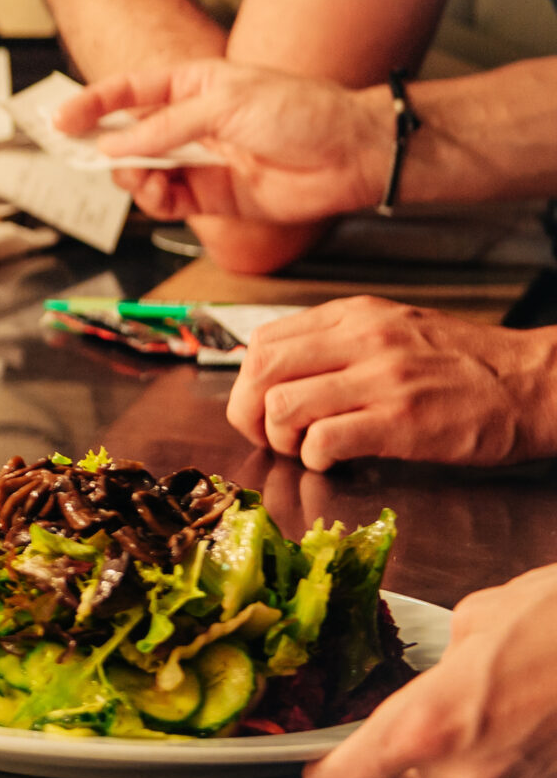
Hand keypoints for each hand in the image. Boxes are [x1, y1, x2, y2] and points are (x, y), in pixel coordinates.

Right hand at [56, 60, 394, 223]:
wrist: (350, 155)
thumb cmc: (303, 111)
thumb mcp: (225, 103)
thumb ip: (165, 126)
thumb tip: (116, 146)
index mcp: (194, 85)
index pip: (129, 91)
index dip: (93, 104)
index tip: (61, 119)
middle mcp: (192, 123)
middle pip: (128, 135)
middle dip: (102, 146)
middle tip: (82, 156)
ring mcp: (200, 160)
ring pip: (141, 172)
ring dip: (130, 176)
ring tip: (137, 176)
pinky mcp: (212, 196)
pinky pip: (166, 201)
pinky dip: (154, 200)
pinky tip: (158, 194)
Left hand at [228, 296, 556, 469]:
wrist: (536, 384)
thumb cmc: (466, 365)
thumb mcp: (395, 330)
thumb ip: (338, 343)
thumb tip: (277, 371)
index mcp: (354, 316)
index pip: (263, 341)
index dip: (248, 382)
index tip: (263, 406)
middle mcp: (362, 339)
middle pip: (260, 371)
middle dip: (248, 413)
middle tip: (272, 436)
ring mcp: (381, 379)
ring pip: (282, 406)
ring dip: (281, 439)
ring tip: (307, 449)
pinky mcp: (401, 422)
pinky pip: (322, 440)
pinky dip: (315, 459)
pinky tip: (336, 461)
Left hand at [305, 564, 556, 777]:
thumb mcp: (475, 620)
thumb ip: (437, 664)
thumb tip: (433, 674)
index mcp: (424, 725)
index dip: (327, 775)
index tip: (322, 765)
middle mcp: (463, 773)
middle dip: (414, 749)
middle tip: (449, 703)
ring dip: (470, 754)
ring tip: (508, 702)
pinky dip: (513, 761)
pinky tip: (537, 719)